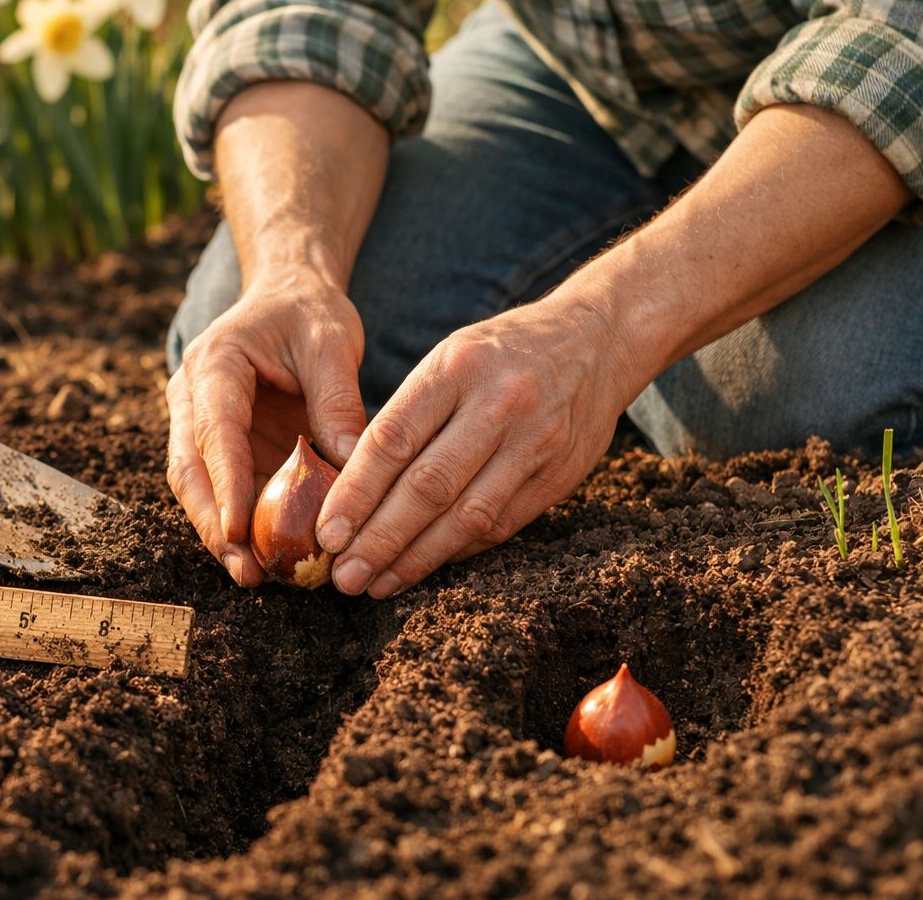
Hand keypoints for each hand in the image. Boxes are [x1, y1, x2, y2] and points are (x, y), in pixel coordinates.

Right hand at [166, 267, 368, 586]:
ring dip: (221, 534)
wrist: (289, 295)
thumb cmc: (308, 313)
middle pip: (191, 471)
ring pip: (200, 488)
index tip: (236, 531)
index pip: (215, 431)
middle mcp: (194, 398)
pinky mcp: (224, 447)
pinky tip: (267, 558)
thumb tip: (351, 465)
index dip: (225, 484)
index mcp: (214, 365)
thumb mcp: (331, 343)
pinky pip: (226, 490)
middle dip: (213, 525)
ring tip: (254, 577)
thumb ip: (337, 400)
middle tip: (244, 570)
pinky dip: (242, 525)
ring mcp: (202, 425)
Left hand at [314, 291, 638, 597]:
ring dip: (417, 558)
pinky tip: (425, 567)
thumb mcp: (449, 357)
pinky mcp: (562, 474)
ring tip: (377, 584)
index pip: (395, 439)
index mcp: (457, 366)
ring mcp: (536, 441)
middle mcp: (499, 403)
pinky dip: (458, 550)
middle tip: (343, 575)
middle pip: (429, 486)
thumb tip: (350, 488)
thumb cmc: (501, 352)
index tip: (326, 532)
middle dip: (380, 538)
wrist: (597, 339)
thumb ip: (406, 415)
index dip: (356, 492)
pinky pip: (501, 524)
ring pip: (468, 515)